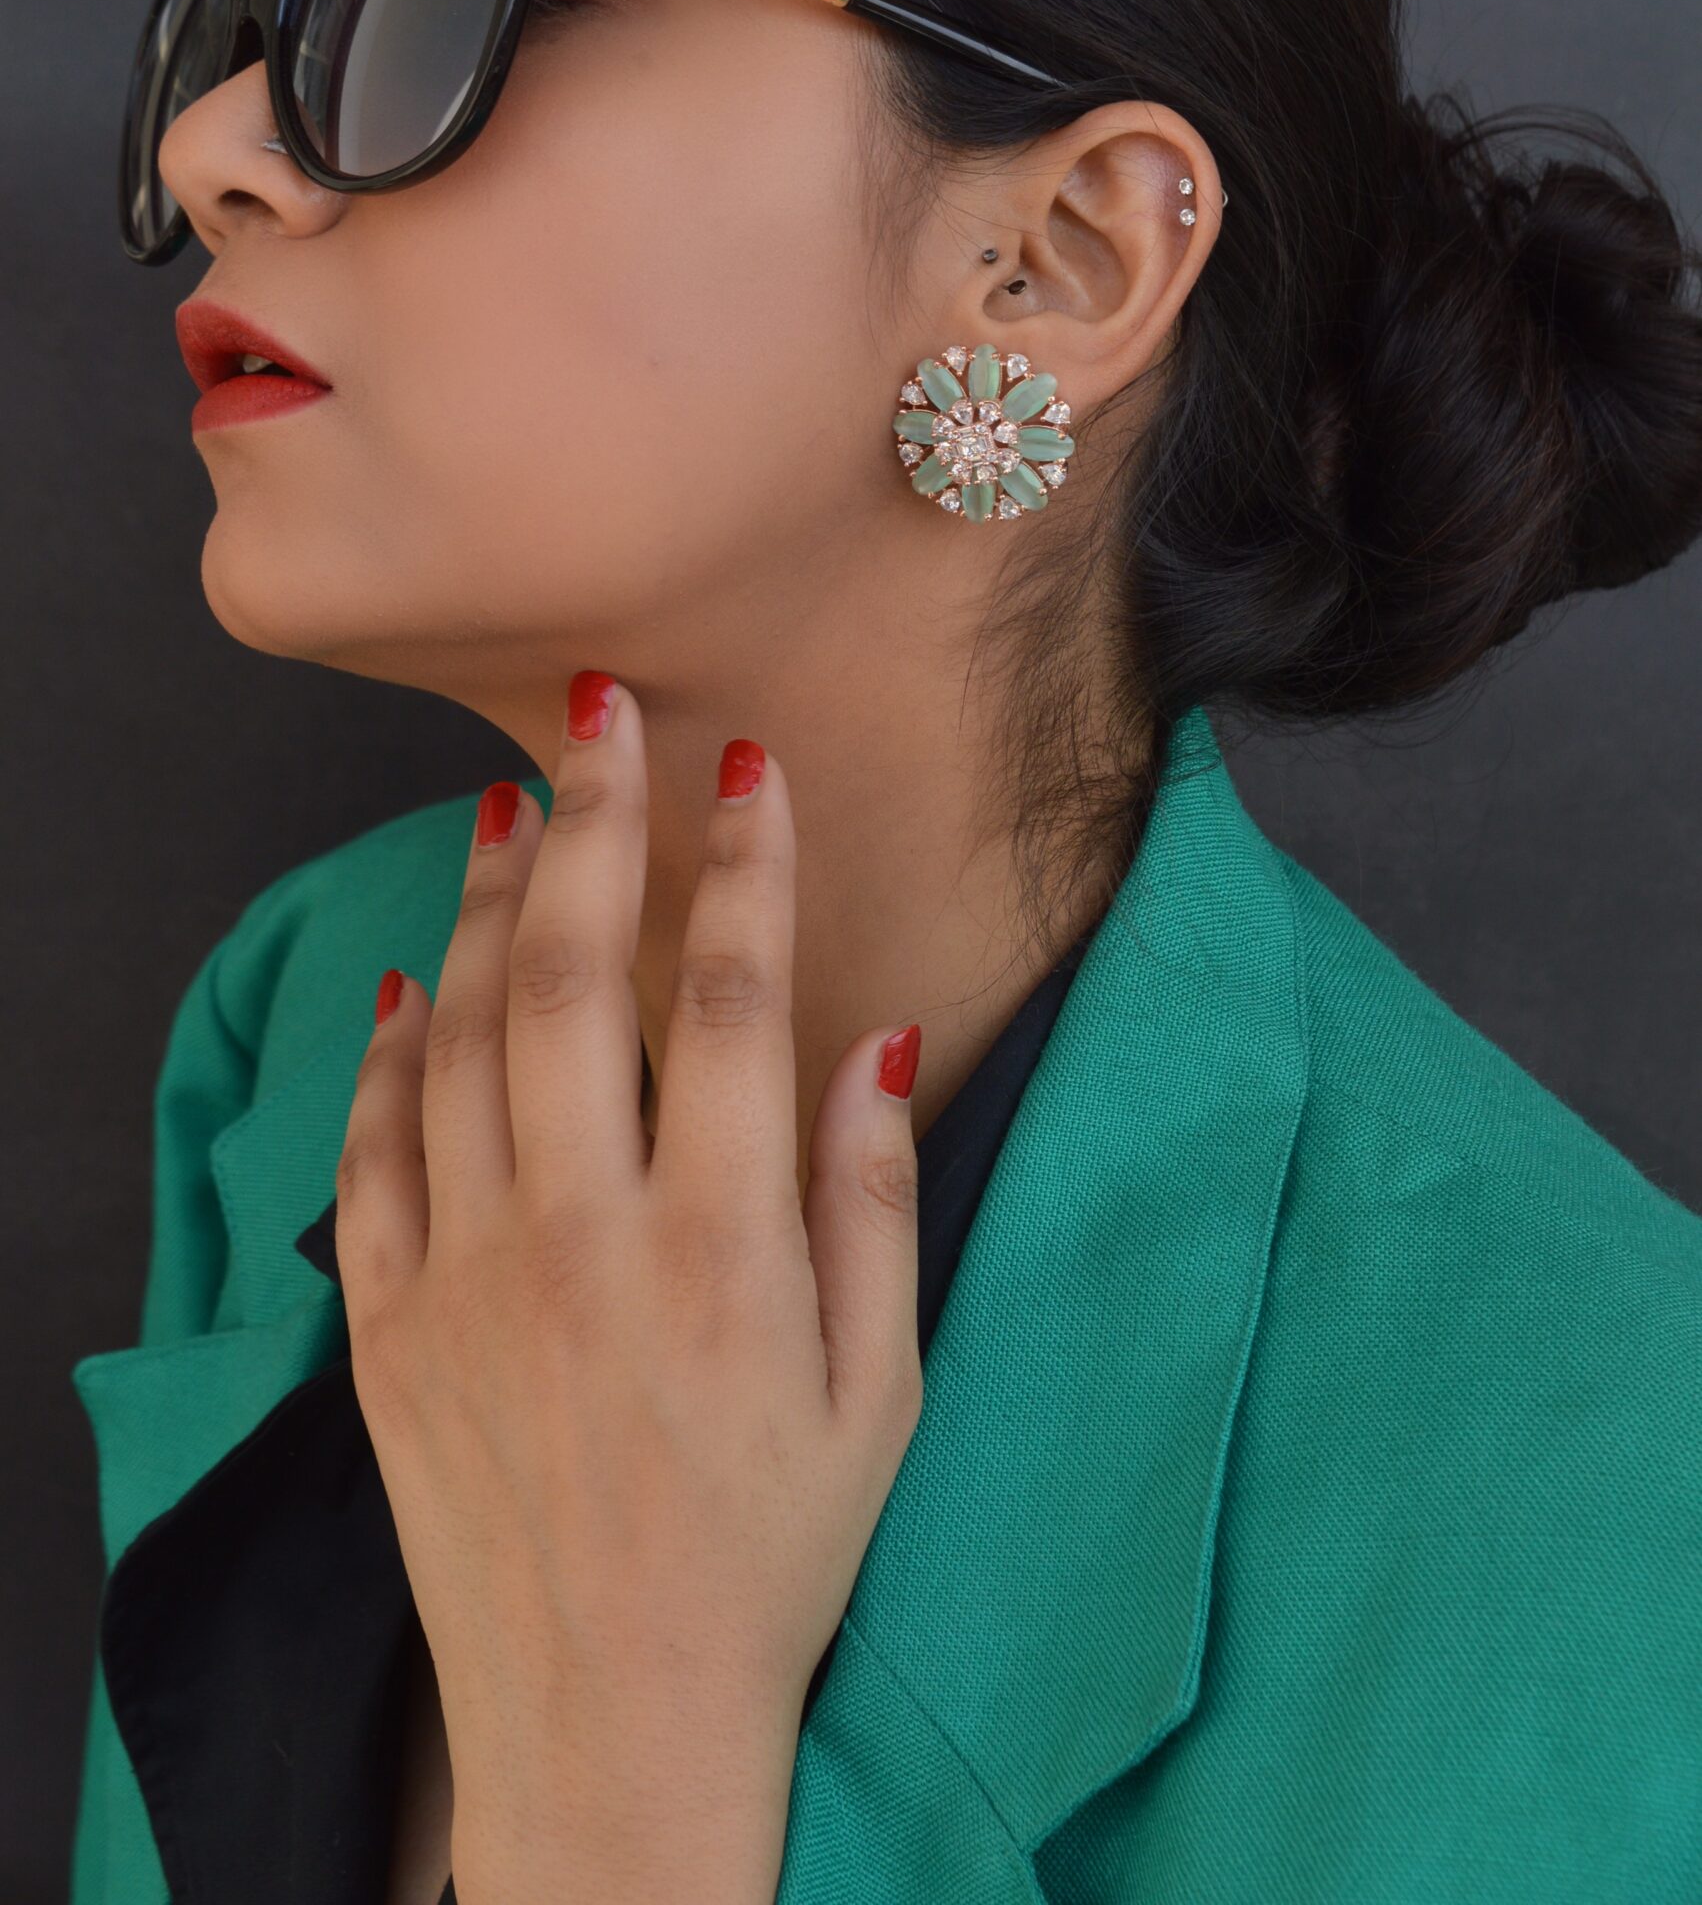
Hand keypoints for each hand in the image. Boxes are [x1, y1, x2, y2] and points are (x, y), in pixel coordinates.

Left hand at [333, 669, 925, 1904]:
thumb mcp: (882, 1391)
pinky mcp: (387, 1332)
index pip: (734, 1002)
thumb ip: (874, 1201)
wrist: (608, 1726)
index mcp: (723, 1250)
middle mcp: (583, 1241)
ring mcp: (468, 1281)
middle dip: (595, 824)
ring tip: (513, 808)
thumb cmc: (771, 1556)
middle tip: (601, 711)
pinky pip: (372, 1153)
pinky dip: (391, 1050)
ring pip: (465, 1038)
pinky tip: (418, 977)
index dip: (745, 866)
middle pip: (580, 979)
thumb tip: (881, 1037)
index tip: (747, 766)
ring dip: (493, 905)